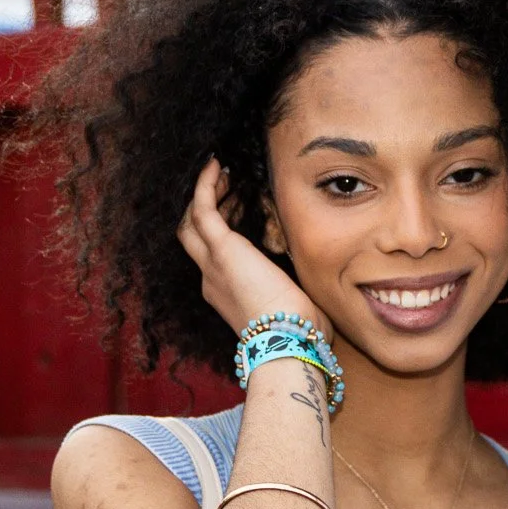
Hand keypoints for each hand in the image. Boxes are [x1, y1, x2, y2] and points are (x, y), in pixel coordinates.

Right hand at [178, 158, 322, 333]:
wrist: (287, 342)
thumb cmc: (298, 333)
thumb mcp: (294, 304)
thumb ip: (295, 287)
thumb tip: (316, 276)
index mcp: (227, 294)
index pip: (213, 258)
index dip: (221, 231)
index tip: (236, 211)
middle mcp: (212, 279)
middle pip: (192, 238)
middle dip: (206, 210)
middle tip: (225, 186)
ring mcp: (213, 264)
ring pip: (191, 223)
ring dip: (204, 195)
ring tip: (221, 173)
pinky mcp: (222, 250)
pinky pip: (203, 209)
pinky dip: (206, 186)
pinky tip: (216, 166)